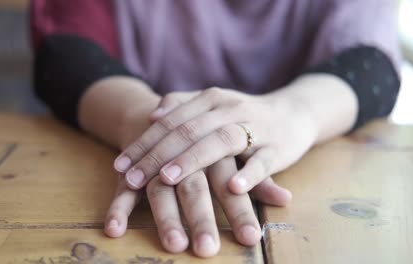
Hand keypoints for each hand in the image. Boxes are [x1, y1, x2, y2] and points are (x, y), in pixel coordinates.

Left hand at [105, 91, 291, 256]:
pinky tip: (232, 186)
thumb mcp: (214, 104)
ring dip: (193, 159)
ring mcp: (254, 128)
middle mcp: (230, 109)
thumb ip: (184, 105)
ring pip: (221, 141)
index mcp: (212, 99)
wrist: (294, 113)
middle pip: (189, 130)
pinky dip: (248, 174)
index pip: (170, 121)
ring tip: (168, 178)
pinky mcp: (276, 148)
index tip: (119, 165)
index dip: (143, 143)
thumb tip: (154, 115)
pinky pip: (262, 161)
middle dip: (157, 155)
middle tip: (132, 178)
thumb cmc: (245, 115)